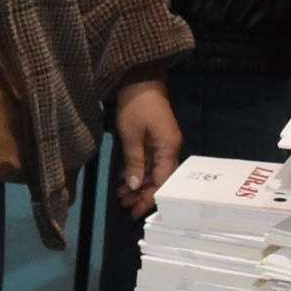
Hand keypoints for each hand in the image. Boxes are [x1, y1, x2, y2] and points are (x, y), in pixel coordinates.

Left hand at [111, 79, 182, 217]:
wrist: (141, 77)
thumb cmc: (136, 104)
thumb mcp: (131, 134)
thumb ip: (134, 161)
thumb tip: (135, 186)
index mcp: (168, 148)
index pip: (162, 183)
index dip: (148, 200)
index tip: (134, 213)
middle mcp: (169, 149)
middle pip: (159, 180)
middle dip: (141, 194)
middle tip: (122, 204)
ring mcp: (163, 143)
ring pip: (153, 171)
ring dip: (138, 183)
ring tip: (120, 194)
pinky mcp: (155, 138)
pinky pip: (149, 161)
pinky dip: (137, 170)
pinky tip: (124, 178)